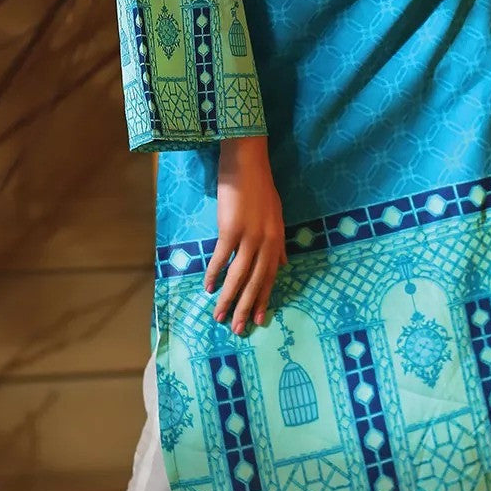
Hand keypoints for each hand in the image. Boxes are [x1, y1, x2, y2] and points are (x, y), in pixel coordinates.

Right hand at [203, 135, 286, 334]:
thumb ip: (278, 242)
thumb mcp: (276, 214)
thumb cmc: (258, 186)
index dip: (263, 298)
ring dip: (228, 298)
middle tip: (237, 329)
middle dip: (245, 307)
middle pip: (256, 281)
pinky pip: (222, 257)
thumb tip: (283, 264)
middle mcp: (267, 241)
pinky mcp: (232, 228)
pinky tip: (207, 286)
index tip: (257, 319)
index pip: (271, 276)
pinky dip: (214, 273)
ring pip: (239, 275)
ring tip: (219, 317)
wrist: (247, 161)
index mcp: (277, 239)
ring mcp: (250, 235)